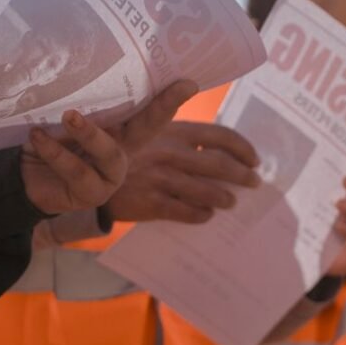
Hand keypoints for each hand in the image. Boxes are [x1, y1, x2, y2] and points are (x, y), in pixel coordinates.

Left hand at [21, 80, 197, 215]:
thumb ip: (75, 100)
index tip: (189, 82)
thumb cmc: (44, 136)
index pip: (147, 107)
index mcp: (119, 125)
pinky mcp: (92, 194)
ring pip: (110, 152)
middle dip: (164, 107)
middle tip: (180, 88)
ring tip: (69, 116)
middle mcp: (122, 148)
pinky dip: (56, 153)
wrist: (17, 175)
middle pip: (148, 128)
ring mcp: (110, 174)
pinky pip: (77, 172)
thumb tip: (77, 65)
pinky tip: (38, 136)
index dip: (170, 97)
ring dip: (90, 132)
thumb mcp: (58, 113)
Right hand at [105, 121, 260, 223]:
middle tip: (254, 182)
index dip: (243, 148)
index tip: (255, 158)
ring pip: (207, 192)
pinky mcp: (152, 203)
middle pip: (219, 165)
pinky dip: (202, 215)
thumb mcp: (153, 132)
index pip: (220, 136)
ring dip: (225, 198)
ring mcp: (161, 178)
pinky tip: (207, 215)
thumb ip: (183, 136)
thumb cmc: (131, 151)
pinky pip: (187, 212)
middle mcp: (171, 152)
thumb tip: (223, 149)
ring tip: (231, 202)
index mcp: (175, 130)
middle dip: (243, 175)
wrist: (91, 173)